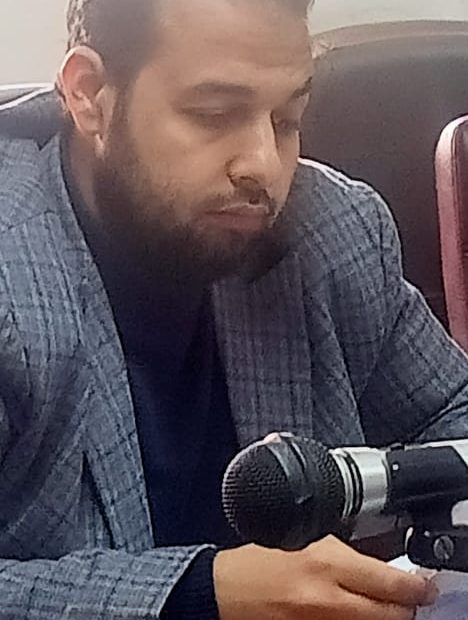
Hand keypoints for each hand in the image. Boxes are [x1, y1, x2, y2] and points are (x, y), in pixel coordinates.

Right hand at [214, 535, 437, 619]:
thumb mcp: (307, 541)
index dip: (417, 588)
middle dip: (406, 608)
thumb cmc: (260, 560)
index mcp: (326, 564)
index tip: (424, 587)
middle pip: (391, 616)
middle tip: (410, 598)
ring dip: (384, 618)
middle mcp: (327, 599)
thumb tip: (379, 567)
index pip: (391, 583)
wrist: (227, 590)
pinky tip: (357, 614)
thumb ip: (346, 554)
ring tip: (382, 606)